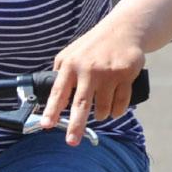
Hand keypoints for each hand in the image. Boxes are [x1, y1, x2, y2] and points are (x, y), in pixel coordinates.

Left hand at [38, 22, 145, 145]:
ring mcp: (108, 72)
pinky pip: (120, 104)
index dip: (51, 110)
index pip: (58, 92)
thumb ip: (61, 72)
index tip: (46, 125)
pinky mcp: (126, 75)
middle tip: (71, 141)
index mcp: (70, 65)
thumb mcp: (71, 53)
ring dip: (101, 115)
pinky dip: (116, 111)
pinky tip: (114, 109)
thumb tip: (51, 97)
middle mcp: (88, 69)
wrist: (123, 30)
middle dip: (75, 126)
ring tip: (100, 111)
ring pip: (103, 108)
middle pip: (81, 104)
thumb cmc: (94, 45)